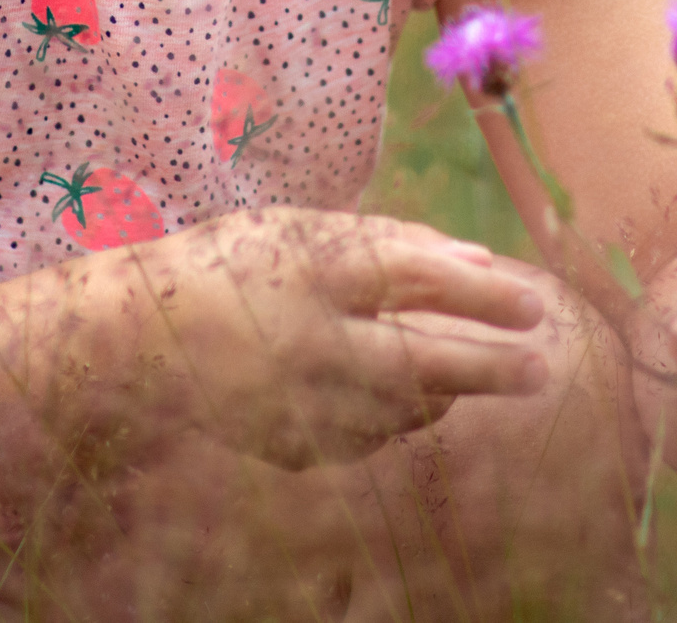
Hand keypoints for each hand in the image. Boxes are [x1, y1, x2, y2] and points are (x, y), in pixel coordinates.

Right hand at [119, 208, 549, 470]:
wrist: (135, 339)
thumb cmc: (235, 265)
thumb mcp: (306, 232)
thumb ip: (393, 241)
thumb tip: (479, 257)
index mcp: (310, 273)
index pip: (412, 277)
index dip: (480, 291)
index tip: (534, 303)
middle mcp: (305, 342)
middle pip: (416, 359)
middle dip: (487, 365)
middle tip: (541, 367)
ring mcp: (294, 403)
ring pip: (398, 410)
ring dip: (445, 392)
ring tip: (472, 373)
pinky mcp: (284, 445)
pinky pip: (362, 439)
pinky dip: (394, 419)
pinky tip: (408, 400)